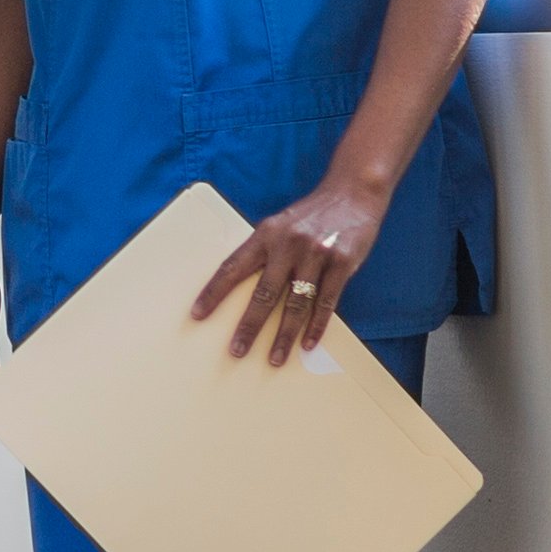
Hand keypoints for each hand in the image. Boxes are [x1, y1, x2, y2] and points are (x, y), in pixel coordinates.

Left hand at [194, 171, 389, 365]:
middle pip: (264, 293)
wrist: (353, 193)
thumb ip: (265, 252)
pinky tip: (308, 344)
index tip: (197, 315)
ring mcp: (316, 253)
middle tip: (237, 351)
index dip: (213, 292)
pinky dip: (316, 326)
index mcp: (266, 234)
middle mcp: (288, 244)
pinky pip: (326, 302)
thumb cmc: (311, 216)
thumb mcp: (280, 225)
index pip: (233, 267)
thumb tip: (242, 288)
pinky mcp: (342, 263)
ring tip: (274, 358)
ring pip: (296, 303)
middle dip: (249, 326)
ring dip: (284, 335)